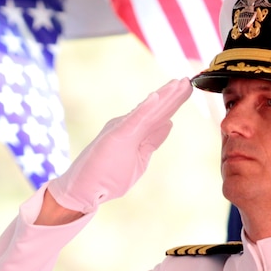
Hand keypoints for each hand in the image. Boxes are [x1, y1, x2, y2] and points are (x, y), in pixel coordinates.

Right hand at [47, 78, 191, 212]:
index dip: (173, 102)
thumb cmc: (106, 178)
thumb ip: (151, 141)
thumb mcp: (137, 159)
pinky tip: (157, 97)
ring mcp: (121, 129)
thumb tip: (168, 124)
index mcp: (133, 132)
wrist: (81, 190)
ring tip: (179, 83)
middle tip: (188, 80)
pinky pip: (134, 120)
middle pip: (156, 109)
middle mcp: (127, 125)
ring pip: (148, 110)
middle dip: (173, 95)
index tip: (187, 89)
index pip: (158, 115)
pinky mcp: (116, 136)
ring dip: (164, 96)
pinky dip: (146, 108)